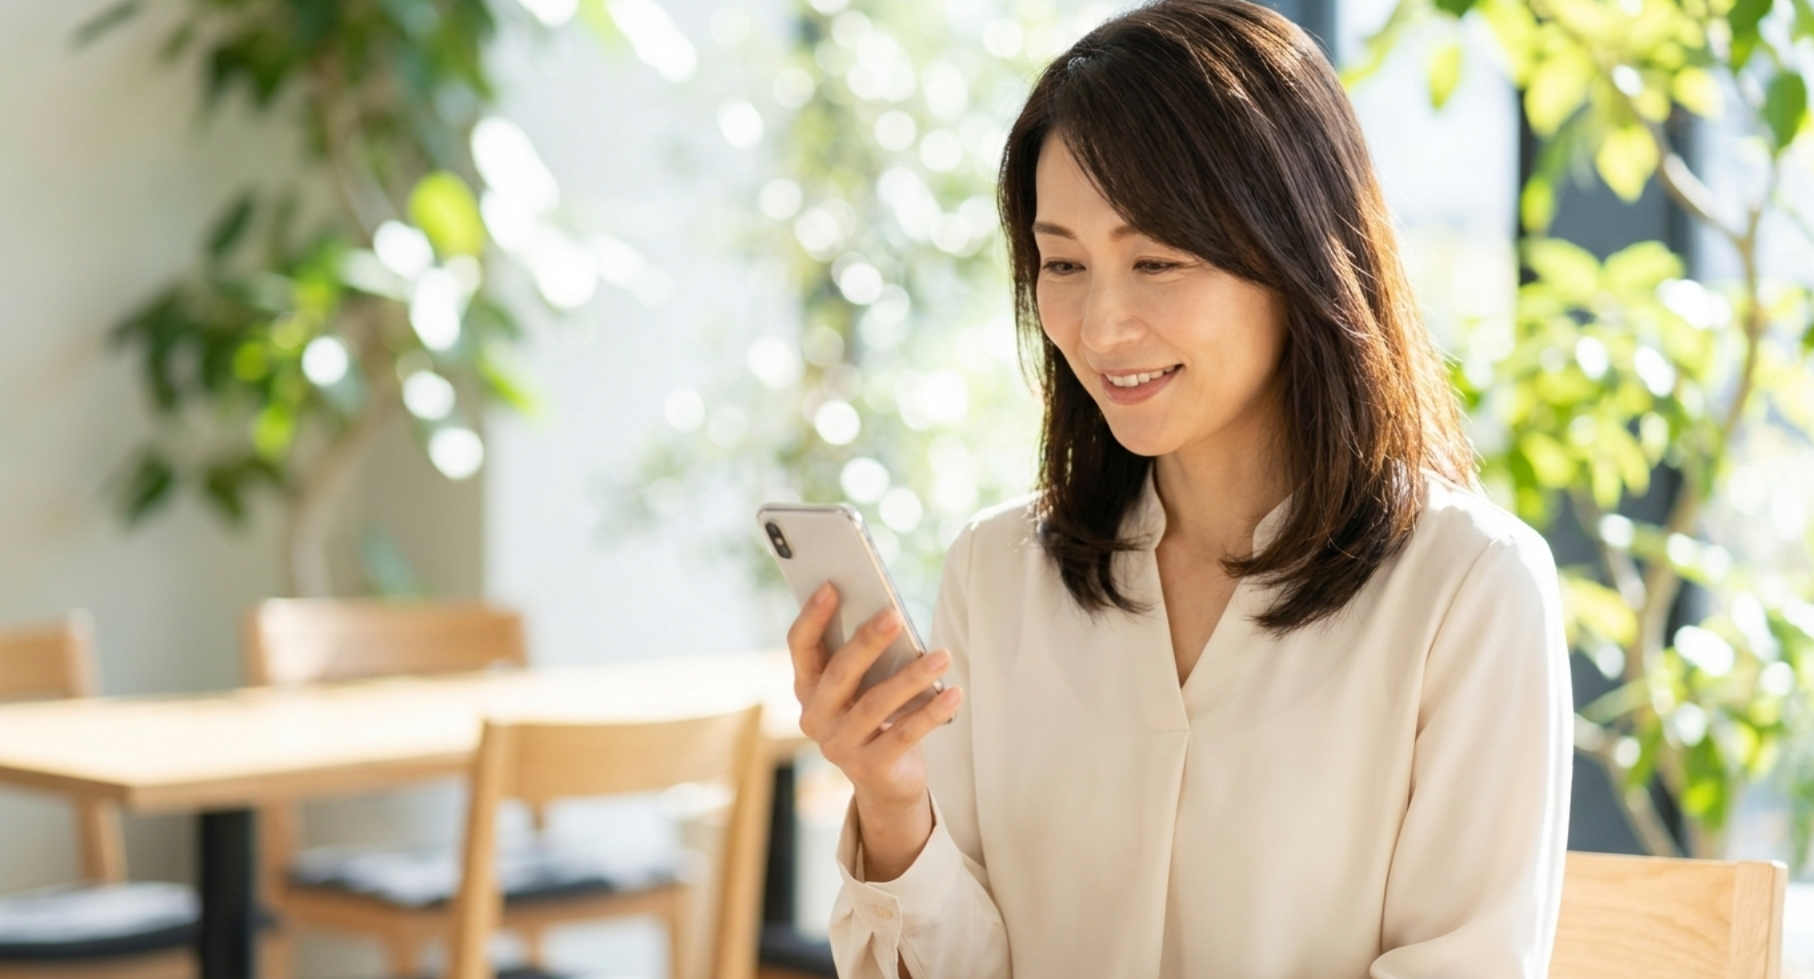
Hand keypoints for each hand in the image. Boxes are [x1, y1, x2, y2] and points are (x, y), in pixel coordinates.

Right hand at [788, 582, 963, 878]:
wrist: (885, 782)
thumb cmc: (875, 717)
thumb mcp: (862, 686)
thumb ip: (865, 657)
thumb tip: (890, 615)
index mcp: (808, 688)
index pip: (800, 648)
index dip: (812, 617)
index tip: (831, 586)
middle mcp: (816, 717)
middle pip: (840, 673)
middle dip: (867, 641)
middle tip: (894, 615)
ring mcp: (840, 746)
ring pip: (876, 704)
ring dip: (912, 677)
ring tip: (943, 656)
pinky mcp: (870, 768)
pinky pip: (904, 735)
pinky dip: (931, 712)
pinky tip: (954, 693)